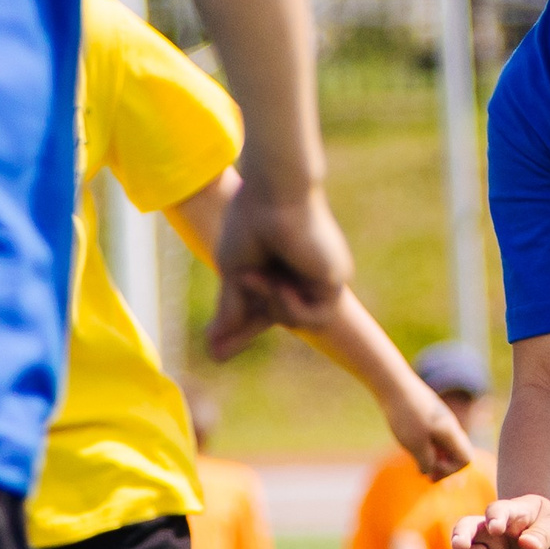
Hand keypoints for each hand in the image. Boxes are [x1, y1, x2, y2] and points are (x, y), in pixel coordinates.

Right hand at [206, 182, 352, 360]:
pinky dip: (293, 307)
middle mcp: (297, 272)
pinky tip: (282, 284)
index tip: (216, 353)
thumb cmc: (251, 221)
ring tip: (256, 277)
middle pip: (274, 316)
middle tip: (217, 354)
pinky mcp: (334, 278)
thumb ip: (232, 306)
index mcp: (274, 265)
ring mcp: (317, 276)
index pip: (257, 306)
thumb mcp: (234, 271)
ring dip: (271, 305)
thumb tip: (215, 342)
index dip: (238, 330)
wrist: (275, 194)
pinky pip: (316, 316)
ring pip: (295, 319)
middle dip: (244, 334)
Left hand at [387, 384, 474, 480]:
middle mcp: (449, 425)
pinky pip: (434, 435)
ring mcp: (439, 418)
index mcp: (451, 432)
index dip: (451, 470)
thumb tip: (429, 471)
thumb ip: (427, 462)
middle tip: (425, 473)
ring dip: (434, 456)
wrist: (392, 383)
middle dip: (443, 466)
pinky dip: (426, 445)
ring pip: (444, 444)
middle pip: (457, 453)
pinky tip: (410, 443)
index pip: (466, 459)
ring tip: (416, 457)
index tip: (430, 466)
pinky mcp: (428, 413)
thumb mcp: (415, 444)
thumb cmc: (405, 415)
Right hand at [449, 494, 549, 548]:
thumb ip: (544, 532)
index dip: (495, 518)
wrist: (545, 537)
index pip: (497, 511)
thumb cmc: (549, 523)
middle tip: (459, 545)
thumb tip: (527, 544)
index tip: (496, 527)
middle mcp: (491, 531)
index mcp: (509, 513)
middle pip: (468, 527)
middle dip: (460, 535)